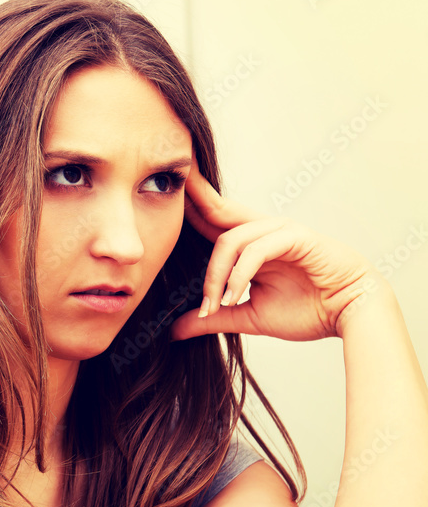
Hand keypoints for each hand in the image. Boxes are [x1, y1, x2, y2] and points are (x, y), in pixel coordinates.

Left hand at [170, 166, 377, 341]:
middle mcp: (262, 230)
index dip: (186, 208)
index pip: (210, 221)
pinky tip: (232, 296)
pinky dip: (239, 274)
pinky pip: (256, 250)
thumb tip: (174, 331)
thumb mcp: (245, 316)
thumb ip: (212, 317)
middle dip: (193, 194)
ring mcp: (280, 230)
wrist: (349, 315)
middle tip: (171, 175)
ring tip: (214, 305)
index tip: (158, 195)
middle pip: (218, 208)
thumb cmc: (306, 311)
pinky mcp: (297, 237)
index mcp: (250, 244)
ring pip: (231, 240)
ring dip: (216, 275)